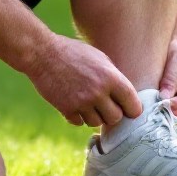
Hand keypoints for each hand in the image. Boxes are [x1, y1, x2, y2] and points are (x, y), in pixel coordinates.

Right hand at [24, 34, 141, 126]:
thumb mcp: (100, 58)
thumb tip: (125, 97)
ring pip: (97, 123)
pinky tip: (74, 103)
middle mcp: (98, 92)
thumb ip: (114, 77)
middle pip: (115, 118)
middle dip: (112, 113)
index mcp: (110, 77)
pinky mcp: (66, 109)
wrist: (43, 53)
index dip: (133, 109)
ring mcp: (81, 102)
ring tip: (88, 103)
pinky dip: (78, 117)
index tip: (130, 110)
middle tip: (106, 106)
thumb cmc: (73, 52)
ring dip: (94, 116)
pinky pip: (79, 123)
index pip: (132, 104)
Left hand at [158, 39, 176, 119]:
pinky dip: (164, 113)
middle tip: (156, 112)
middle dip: (173, 112)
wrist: (167, 45)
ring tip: (153, 112)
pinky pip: (173, 111)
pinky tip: (153, 110)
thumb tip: (165, 98)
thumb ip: (171, 77)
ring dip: (168, 114)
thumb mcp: (173, 57)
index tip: (165, 105)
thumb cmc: (172, 47)